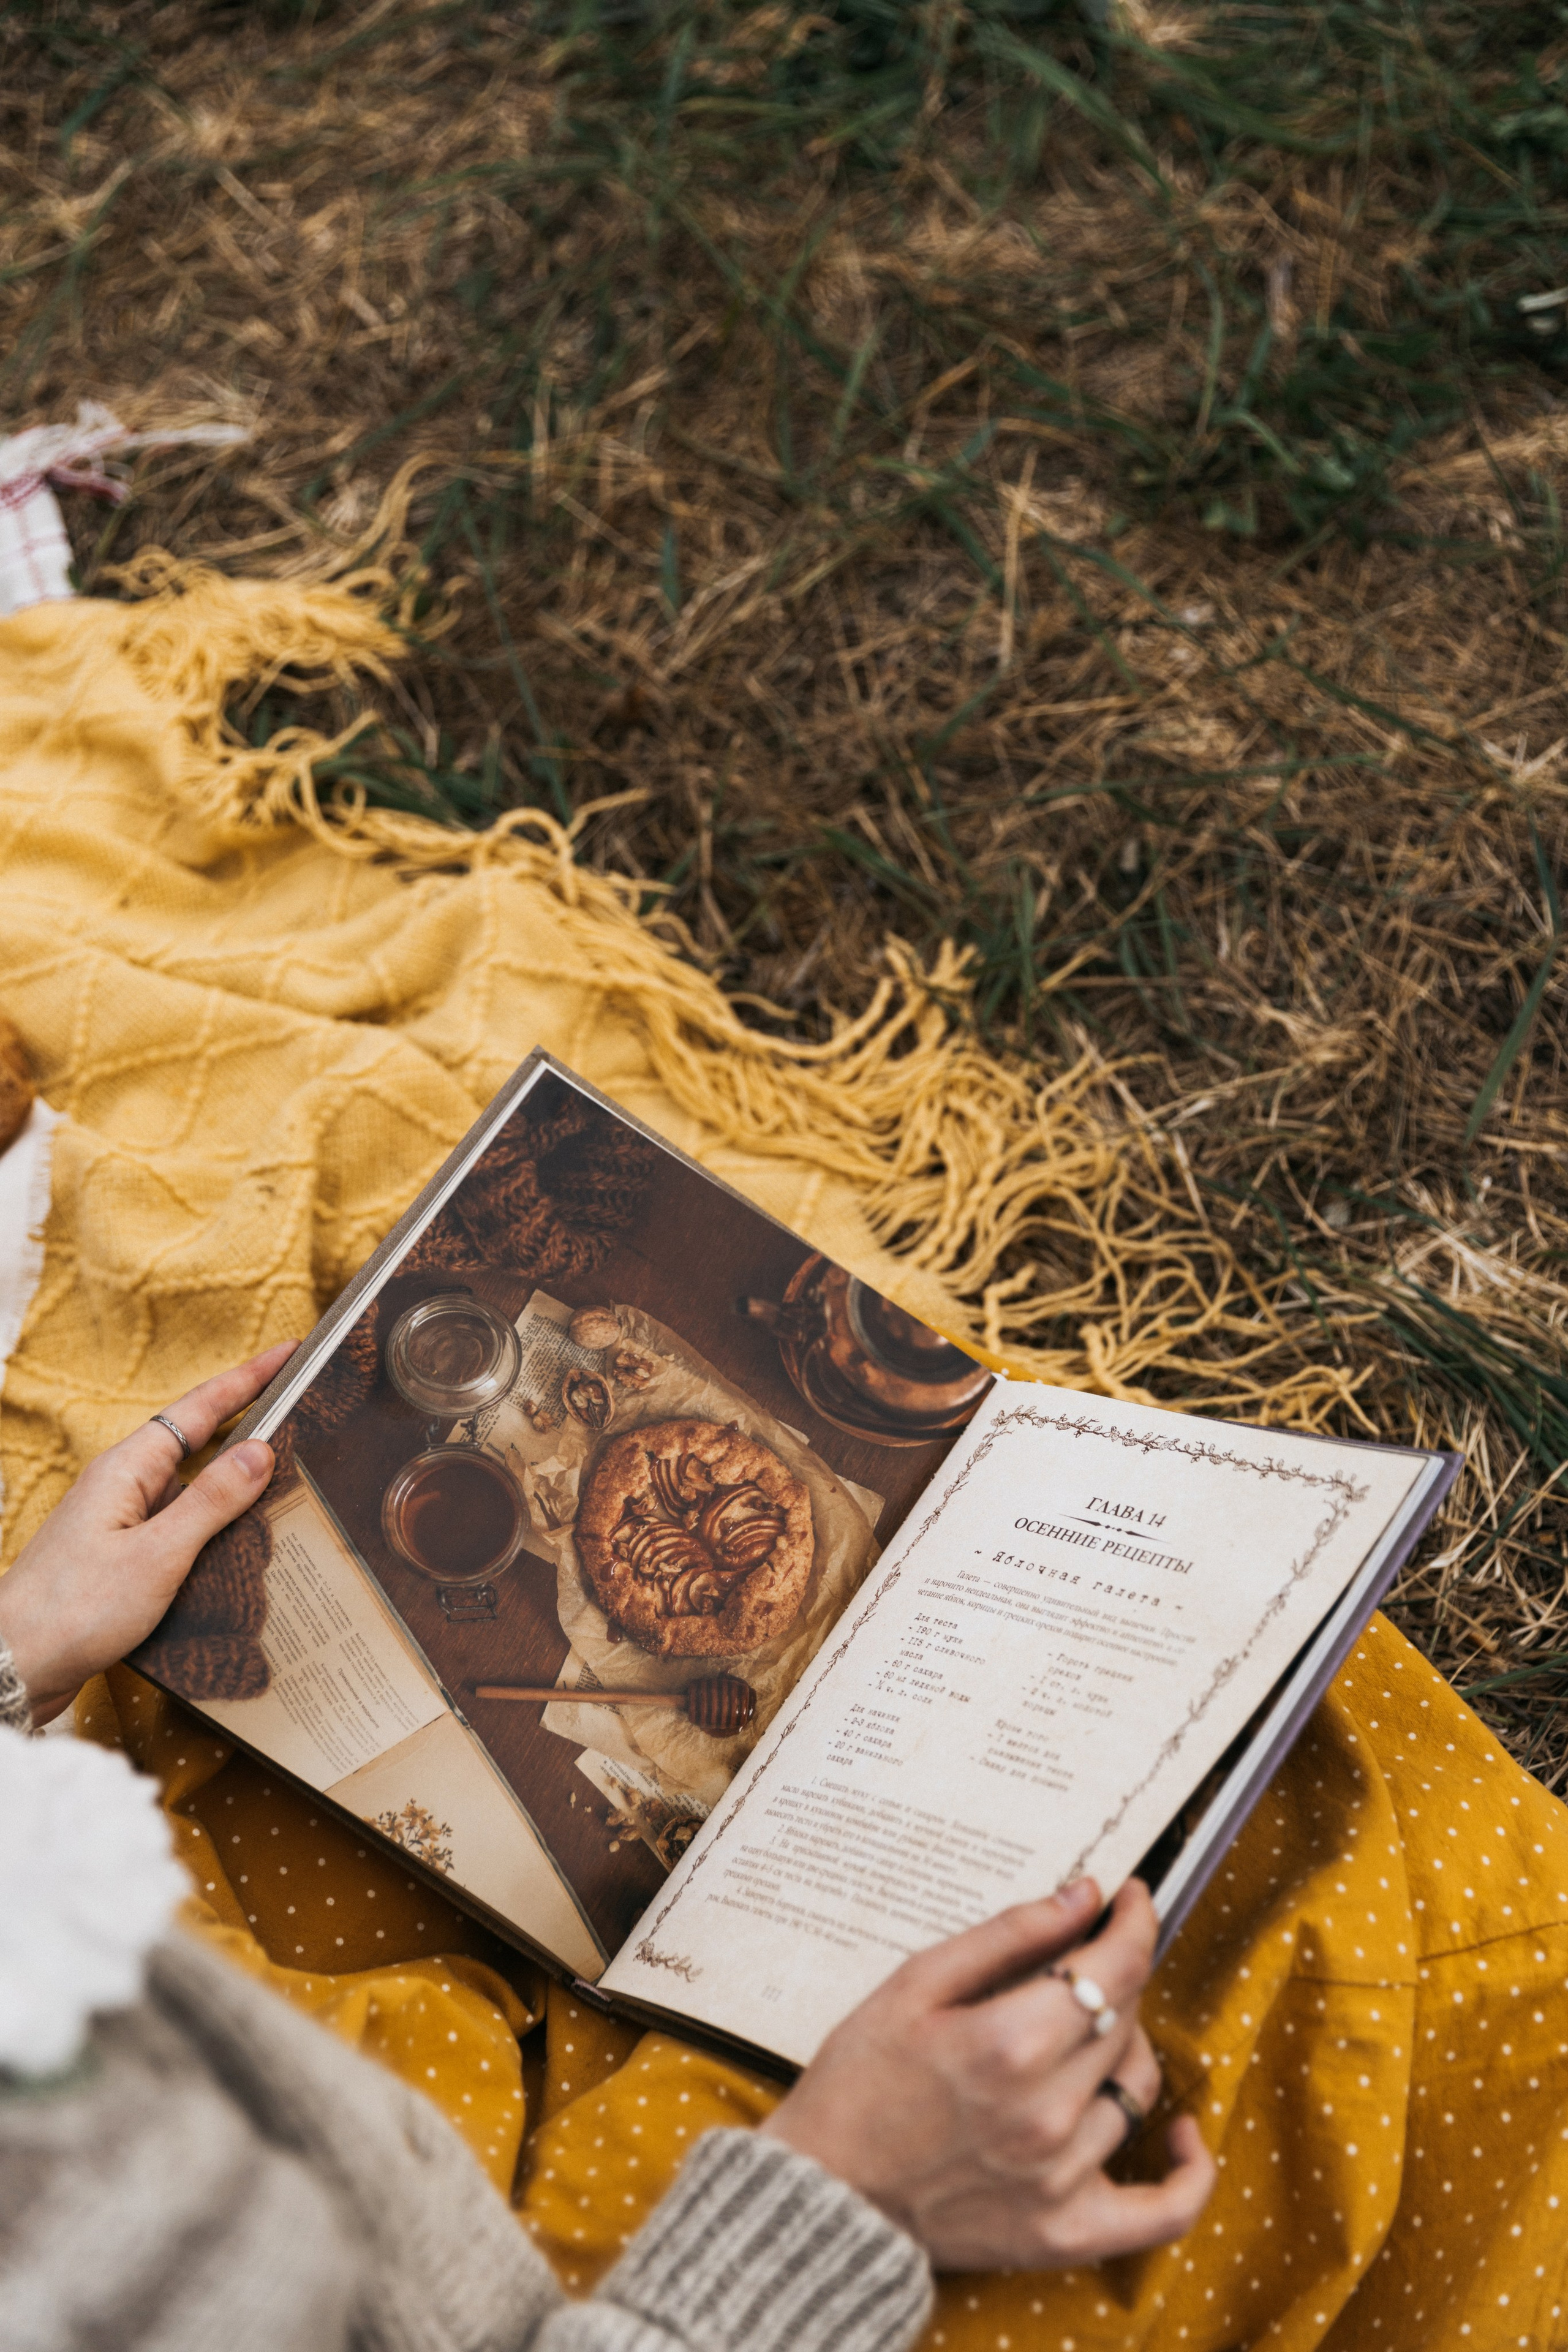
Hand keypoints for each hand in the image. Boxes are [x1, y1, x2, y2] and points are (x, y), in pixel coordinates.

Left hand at [0, 1343, 295, 1724]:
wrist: (15, 1666)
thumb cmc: (74, 1610)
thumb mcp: (157, 1554)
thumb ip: (212, 1501)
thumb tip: (262, 1450)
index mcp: (128, 1469)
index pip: (201, 1408)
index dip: (248, 1379)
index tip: (289, 1353)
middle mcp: (124, 1488)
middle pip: (199, 1443)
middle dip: (250, 1427)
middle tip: (303, 1412)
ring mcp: (121, 1525)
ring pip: (193, 1491)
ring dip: (237, 1488)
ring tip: (291, 1483)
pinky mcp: (123, 1561)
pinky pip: (181, 1529)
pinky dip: (217, 1530)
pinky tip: (243, 1549)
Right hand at [762, 1876, 1213, 2270]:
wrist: (823, 2195)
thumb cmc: (858, 2081)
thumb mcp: (916, 1984)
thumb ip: (1008, 1935)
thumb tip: (1085, 1895)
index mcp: (1008, 2043)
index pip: (1114, 1968)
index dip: (1133, 1922)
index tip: (1129, 1898)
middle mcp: (1047, 2112)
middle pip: (1125, 2019)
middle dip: (1113, 1975)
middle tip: (1083, 1961)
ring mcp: (1062, 2179)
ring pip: (1138, 2087)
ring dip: (1124, 2046)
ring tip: (1087, 2032)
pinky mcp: (1067, 2234)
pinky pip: (1163, 2210)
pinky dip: (1189, 2172)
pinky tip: (1184, 2135)